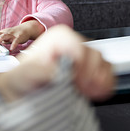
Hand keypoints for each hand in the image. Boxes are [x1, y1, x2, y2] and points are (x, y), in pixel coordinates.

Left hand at [0, 20, 44, 50]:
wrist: (25, 29)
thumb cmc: (14, 34)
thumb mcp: (4, 35)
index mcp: (1, 33)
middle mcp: (5, 33)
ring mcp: (12, 34)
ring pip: (4, 36)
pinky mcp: (19, 37)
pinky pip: (16, 41)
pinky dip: (13, 44)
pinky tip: (11, 49)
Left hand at [0, 25, 115, 101]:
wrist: (22, 87)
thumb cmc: (22, 76)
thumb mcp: (26, 72)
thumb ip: (41, 71)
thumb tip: (58, 73)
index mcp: (60, 37)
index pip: (80, 49)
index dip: (81, 67)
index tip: (76, 81)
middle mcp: (74, 43)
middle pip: (95, 56)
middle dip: (91, 75)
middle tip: (81, 90)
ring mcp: (84, 56)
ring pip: (104, 64)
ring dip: (100, 80)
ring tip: (88, 93)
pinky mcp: (90, 69)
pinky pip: (107, 73)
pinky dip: (106, 83)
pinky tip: (98, 93)